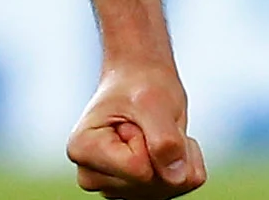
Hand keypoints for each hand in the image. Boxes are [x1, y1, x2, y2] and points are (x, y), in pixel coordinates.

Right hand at [67, 59, 205, 196]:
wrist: (141, 80)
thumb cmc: (140, 85)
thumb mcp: (154, 101)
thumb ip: (164, 139)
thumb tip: (177, 177)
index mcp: (84, 150)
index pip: (138, 167)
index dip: (151, 139)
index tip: (137, 117)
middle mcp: (92, 175)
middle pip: (149, 182)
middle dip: (165, 149)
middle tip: (150, 121)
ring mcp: (114, 187)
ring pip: (166, 188)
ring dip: (176, 155)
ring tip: (156, 130)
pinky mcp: (137, 191)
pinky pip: (180, 187)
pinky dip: (185, 162)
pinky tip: (167, 142)